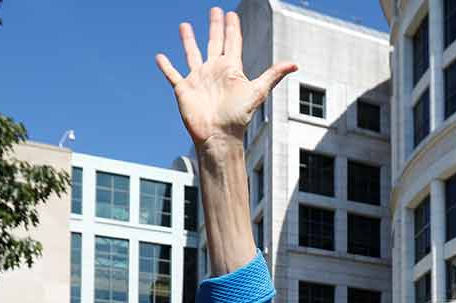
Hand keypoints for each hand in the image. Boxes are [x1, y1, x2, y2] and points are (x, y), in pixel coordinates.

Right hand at [155, 8, 296, 150]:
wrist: (218, 136)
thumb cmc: (238, 117)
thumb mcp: (257, 91)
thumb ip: (273, 75)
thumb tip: (295, 64)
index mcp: (231, 69)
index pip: (232, 42)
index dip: (232, 28)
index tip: (231, 13)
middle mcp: (214, 71)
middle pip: (214, 42)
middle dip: (214, 26)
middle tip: (215, 10)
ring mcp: (199, 79)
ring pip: (192, 53)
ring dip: (188, 40)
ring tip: (185, 25)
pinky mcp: (184, 89)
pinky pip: (172, 74)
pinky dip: (166, 67)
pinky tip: (160, 57)